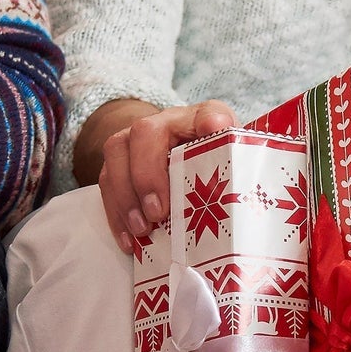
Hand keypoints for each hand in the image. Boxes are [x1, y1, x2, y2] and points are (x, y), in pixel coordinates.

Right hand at [92, 99, 236, 254]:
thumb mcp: (228, 167)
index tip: (213, 131)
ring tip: (142, 230)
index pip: (208, 112)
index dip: (210, 121)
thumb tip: (244, 189)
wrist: (178, 162)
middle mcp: (164, 123)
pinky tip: (128, 239)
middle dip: (148, 174)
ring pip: (117, 153)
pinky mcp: (117, 161)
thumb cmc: (209, 169)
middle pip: (146, 132)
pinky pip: (106, 181)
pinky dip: (115, 212)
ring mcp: (134, 140)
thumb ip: (237, 171)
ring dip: (126, 196)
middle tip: (158, 213)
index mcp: (200, 121)